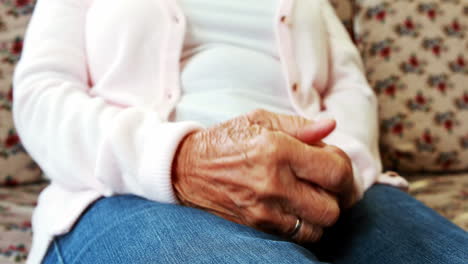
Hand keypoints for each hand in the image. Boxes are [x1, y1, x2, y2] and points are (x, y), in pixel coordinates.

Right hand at [172, 109, 354, 242]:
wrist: (187, 168)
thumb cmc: (226, 140)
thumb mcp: (259, 120)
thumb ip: (299, 125)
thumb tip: (331, 126)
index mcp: (276, 150)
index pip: (336, 171)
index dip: (344, 167)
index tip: (333, 161)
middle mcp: (272, 184)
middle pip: (333, 206)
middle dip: (338, 194)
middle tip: (328, 181)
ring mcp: (263, 210)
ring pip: (319, 227)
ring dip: (322, 212)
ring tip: (311, 194)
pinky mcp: (256, 226)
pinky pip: (297, 236)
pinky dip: (304, 224)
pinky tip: (296, 207)